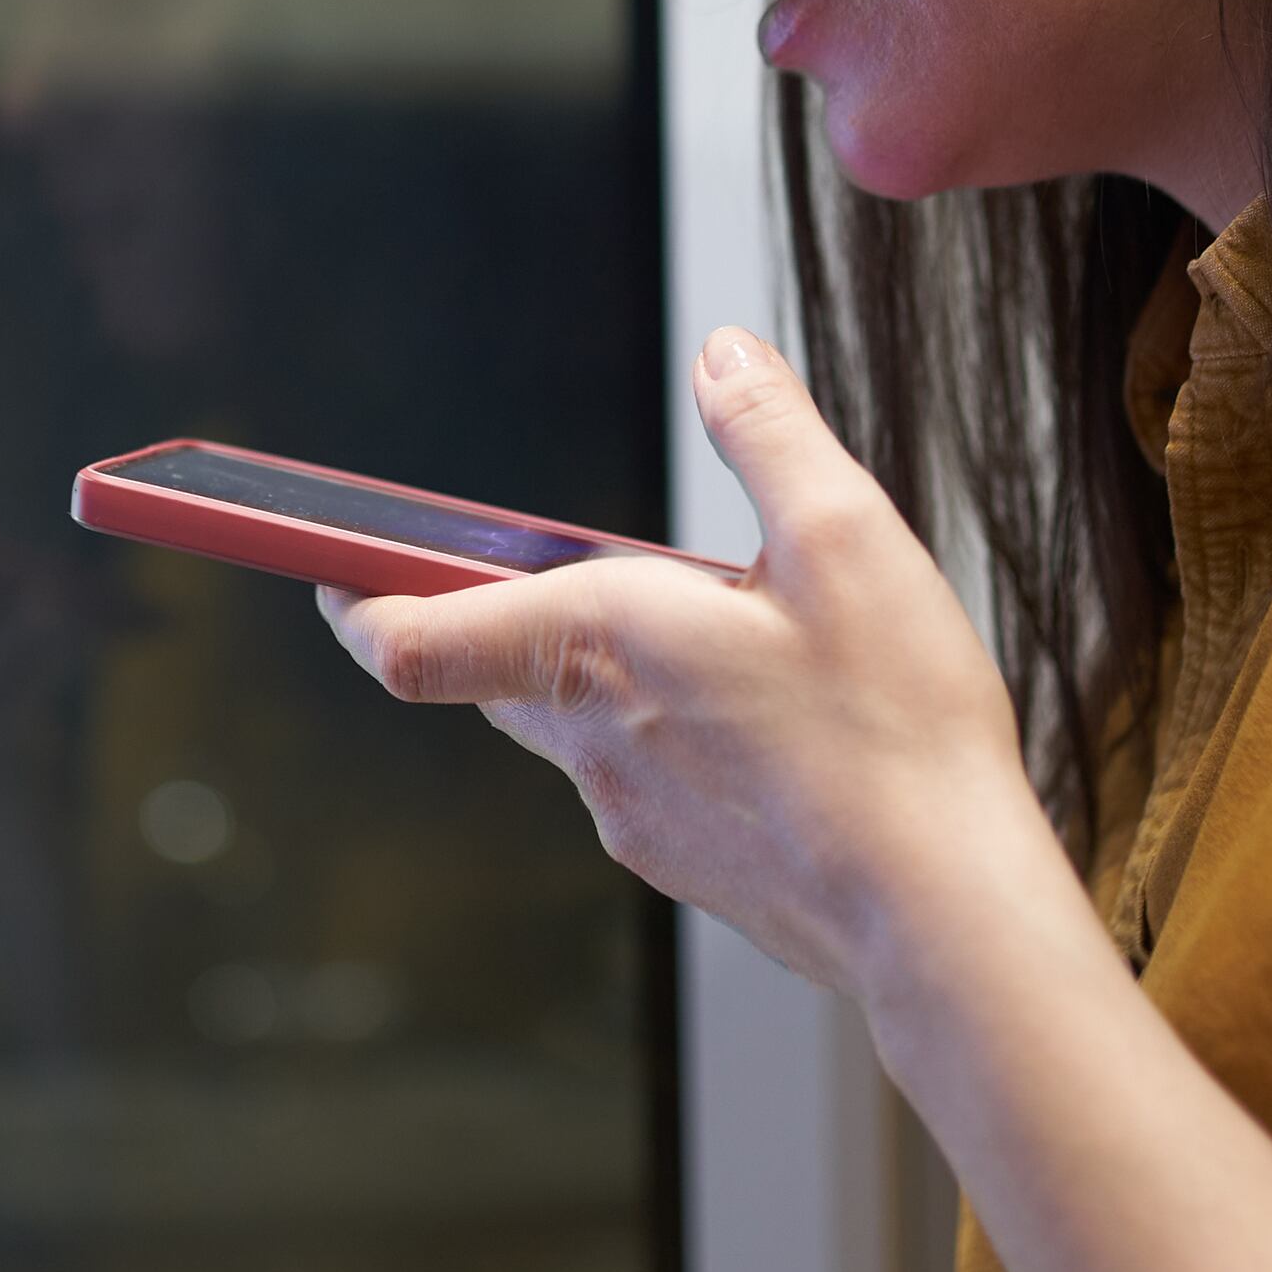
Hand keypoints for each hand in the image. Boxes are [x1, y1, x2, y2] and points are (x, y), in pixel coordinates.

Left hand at [318, 327, 1077, 1005]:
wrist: (944, 915)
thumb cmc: (895, 735)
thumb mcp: (847, 537)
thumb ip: (770, 435)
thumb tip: (723, 356)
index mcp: (597, 644)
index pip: (412, 638)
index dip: (356, 602)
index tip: (327, 569)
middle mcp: (591, 739)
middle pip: (491, 671)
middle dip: (501, 613)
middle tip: (555, 565)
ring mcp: (632, 815)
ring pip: (570, 724)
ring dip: (599, 672)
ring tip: (713, 633)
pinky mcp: (686, 866)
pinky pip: (637, 779)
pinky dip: (665, 734)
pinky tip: (766, 719)